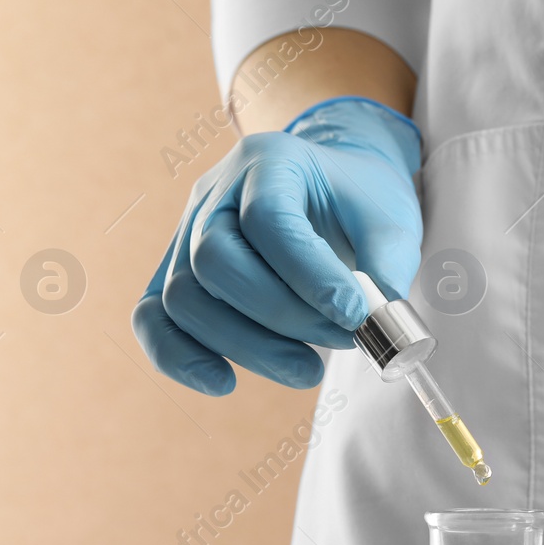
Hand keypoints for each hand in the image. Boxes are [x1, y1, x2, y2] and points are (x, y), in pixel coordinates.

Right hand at [132, 97, 421, 393]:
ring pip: (183, 298)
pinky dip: (180, 357)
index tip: (356, 315)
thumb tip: (377, 327)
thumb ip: (387, 269)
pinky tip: (224, 383)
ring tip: (308, 368)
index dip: (310, 275)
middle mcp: (215, 193)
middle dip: (283, 316)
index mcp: (270, 161)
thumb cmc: (360, 205)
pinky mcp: (175, 274)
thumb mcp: (390, 221)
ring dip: (247, 347)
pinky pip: (153, 317)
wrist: (334, 192)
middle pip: (214, 260)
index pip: (268, 218)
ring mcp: (186, 233)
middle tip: (344, 339)